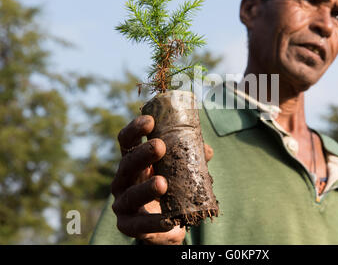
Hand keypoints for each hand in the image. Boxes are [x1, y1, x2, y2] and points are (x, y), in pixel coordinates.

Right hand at [111, 115, 213, 244]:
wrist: (163, 224)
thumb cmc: (168, 188)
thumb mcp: (176, 171)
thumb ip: (189, 159)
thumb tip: (206, 150)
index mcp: (133, 161)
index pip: (127, 141)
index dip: (135, 130)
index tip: (149, 121)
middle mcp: (123, 179)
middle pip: (127, 163)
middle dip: (142, 154)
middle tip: (159, 146)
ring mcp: (123, 203)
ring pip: (131, 195)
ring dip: (146, 188)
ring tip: (162, 183)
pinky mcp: (128, 225)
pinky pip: (140, 226)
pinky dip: (154, 223)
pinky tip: (168, 221)